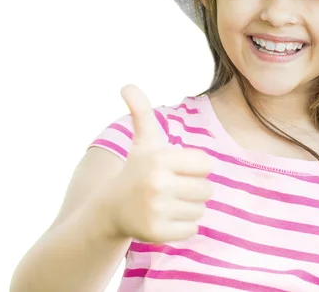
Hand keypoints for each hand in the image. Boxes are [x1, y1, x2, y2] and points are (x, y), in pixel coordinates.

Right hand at [106, 84, 213, 242]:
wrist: (111, 209)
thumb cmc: (137, 169)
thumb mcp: (143, 140)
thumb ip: (141, 110)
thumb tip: (126, 85)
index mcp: (160, 158)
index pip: (206, 165)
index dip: (195, 168)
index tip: (177, 169)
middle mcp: (156, 183)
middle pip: (206, 190)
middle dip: (193, 189)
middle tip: (173, 188)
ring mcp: (155, 210)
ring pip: (199, 210)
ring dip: (188, 208)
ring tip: (168, 203)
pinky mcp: (156, 233)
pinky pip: (191, 230)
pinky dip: (183, 227)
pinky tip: (165, 219)